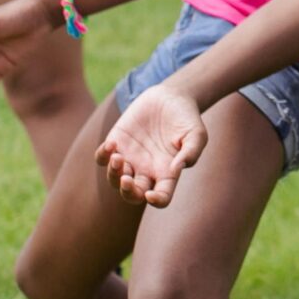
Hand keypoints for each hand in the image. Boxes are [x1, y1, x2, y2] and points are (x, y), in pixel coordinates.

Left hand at [98, 83, 206, 206]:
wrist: (170, 96)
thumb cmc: (186, 117)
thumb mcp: (196, 133)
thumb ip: (191, 152)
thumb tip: (176, 169)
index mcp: (167, 173)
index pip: (161, 197)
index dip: (156, 201)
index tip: (150, 195)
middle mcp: (147, 170)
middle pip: (133, 195)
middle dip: (127, 192)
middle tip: (126, 179)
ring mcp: (130, 158)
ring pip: (114, 180)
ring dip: (113, 174)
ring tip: (118, 157)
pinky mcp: (117, 143)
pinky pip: (102, 158)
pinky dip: (103, 156)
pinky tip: (112, 144)